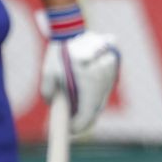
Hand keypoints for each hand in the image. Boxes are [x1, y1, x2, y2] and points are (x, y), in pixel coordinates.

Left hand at [39, 11, 120, 135]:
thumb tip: (55, 107)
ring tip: (76, 109)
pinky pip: (104, 88)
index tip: (68, 131)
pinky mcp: (113, 68)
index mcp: (89, 84)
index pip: (86, 116)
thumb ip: (50, 96)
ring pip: (101, 99)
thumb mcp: (48, 76)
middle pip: (96, 110)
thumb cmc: (59, 53)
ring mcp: (110, 74)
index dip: (77, 127)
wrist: (73, 30)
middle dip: (84, 119)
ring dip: (90, 107)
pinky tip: (84, 94)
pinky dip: (95, 94)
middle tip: (71, 124)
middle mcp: (103, 81)